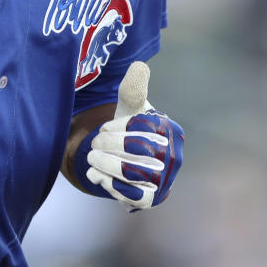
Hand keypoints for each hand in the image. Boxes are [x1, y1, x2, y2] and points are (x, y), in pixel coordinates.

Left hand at [79, 61, 183, 210]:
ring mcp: (165, 180)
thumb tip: (139, 66)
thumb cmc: (131, 130)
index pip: (143, 127)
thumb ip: (132, 89)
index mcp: (170, 131)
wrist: (131, 163)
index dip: (118, 127)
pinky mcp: (152, 200)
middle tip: (94, 143)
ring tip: (92, 158)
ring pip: (133, 174)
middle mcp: (174, 157)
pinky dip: (108, 184)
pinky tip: (96, 175)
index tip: (104, 127)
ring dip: (106, 165)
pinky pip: (129, 195)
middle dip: (109, 146)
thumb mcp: (130, 109)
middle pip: (139, 151)